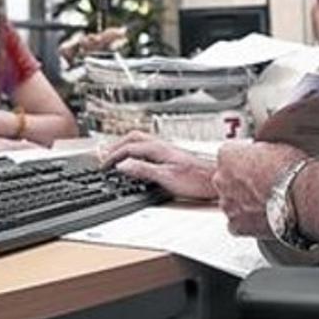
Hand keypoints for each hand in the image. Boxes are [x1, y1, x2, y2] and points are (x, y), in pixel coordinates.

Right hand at [99, 131, 217, 199]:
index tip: (103, 165)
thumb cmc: (196, 180)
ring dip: (124, 145)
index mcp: (157, 148)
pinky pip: (146, 146)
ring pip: (139, 140)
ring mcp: (166, 149)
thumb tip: (123, 165)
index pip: (128, 148)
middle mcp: (161, 145)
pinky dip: (134, 149)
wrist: (215, 180)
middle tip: (104, 156)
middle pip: (132, 138)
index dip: (113, 156)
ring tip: (115, 154)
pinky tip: (136, 157)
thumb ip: (143, 170)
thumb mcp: (166, 178)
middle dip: (115, 146)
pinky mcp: (170, 155)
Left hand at [212, 142, 307, 237]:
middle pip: (226, 180)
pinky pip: (237, 223)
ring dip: (244, 202)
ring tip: (267, 203)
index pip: (228, 155)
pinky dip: (248, 222)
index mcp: (226, 154)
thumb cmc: (291, 170)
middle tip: (263, 185)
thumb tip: (259, 156)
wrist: (301, 197)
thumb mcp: (273, 146)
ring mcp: (227, 203)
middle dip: (241, 183)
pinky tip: (264, 217)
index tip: (257, 166)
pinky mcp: (236, 225)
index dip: (246, 161)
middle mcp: (221, 178)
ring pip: (231, 202)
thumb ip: (257, 152)